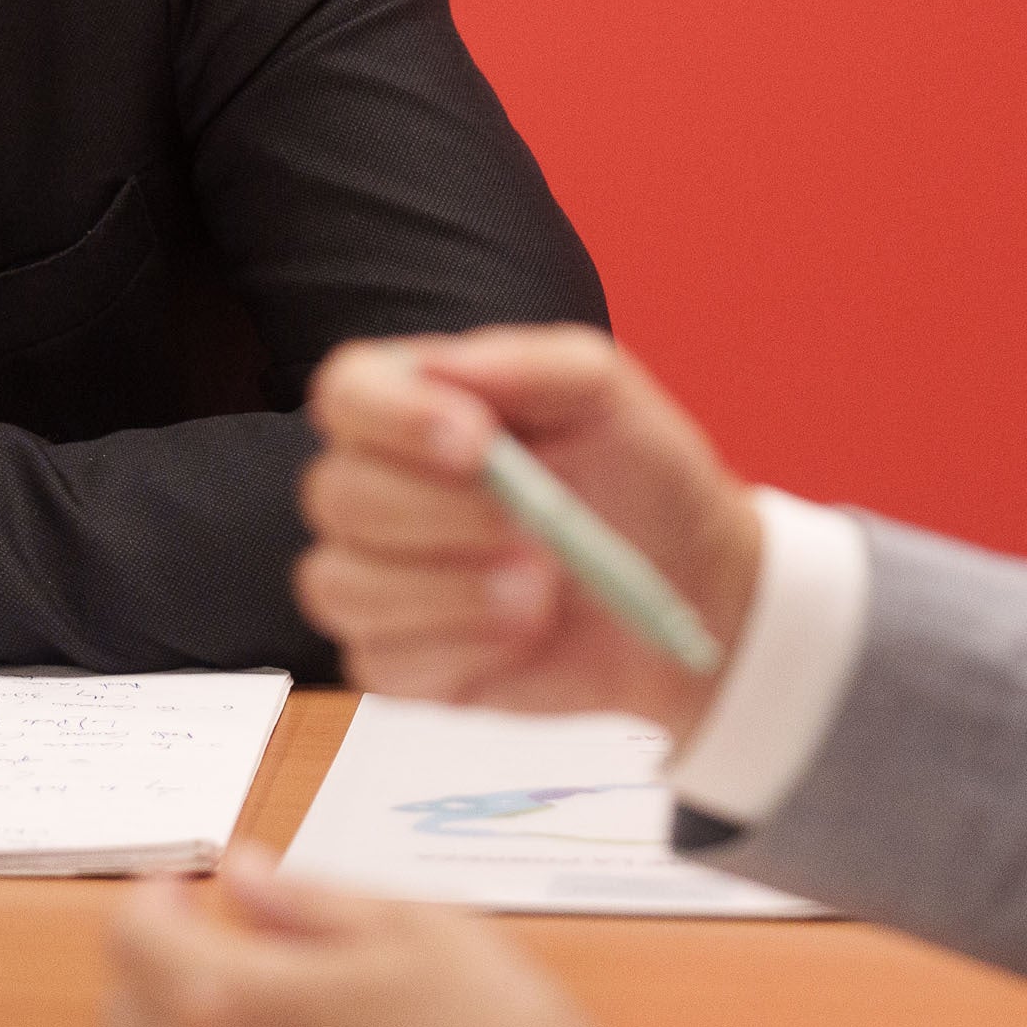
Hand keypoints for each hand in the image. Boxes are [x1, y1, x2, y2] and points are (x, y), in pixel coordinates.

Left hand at [105, 847, 644, 1026]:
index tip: (184, 890)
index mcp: (236, 1007)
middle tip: (208, 943)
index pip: (132, 938)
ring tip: (240, 1018)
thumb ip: (311, 900)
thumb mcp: (418, 933)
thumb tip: (244, 874)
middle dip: (152, 967)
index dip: (154, 898)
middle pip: (122, 1017)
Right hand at [300, 327, 762, 733]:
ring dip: (449, 590)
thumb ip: (531, 363)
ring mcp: (377, 578)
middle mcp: (379, 485)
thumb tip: (444, 366)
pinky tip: (522, 634)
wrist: (689, 589)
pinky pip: (381, 662)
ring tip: (541, 589)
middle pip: (337, 494)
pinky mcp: (396, 659)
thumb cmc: (640, 479)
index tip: (476, 442)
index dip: (393, 418)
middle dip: (440, 514)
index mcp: (416, 404)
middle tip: (534, 526)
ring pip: (342, 584)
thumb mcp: (608, 398)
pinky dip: (462, 649)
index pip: (346, 393)